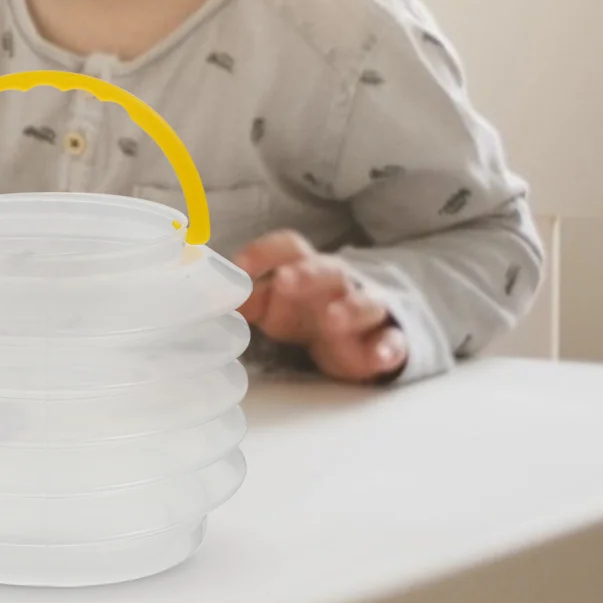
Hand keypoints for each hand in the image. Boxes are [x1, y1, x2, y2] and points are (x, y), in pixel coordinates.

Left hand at [234, 230, 406, 383]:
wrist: (357, 328)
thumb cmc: (303, 308)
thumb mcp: (271, 303)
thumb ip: (245, 297)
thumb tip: (209, 294)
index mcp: (304, 267)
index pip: (288, 247)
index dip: (264, 252)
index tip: (239, 266)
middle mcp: (337, 283)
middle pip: (327, 269)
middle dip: (307, 274)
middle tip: (285, 281)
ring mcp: (365, 311)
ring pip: (365, 303)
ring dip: (350, 308)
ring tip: (333, 319)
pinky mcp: (385, 341)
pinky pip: (393, 342)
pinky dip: (388, 348)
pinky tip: (380, 356)